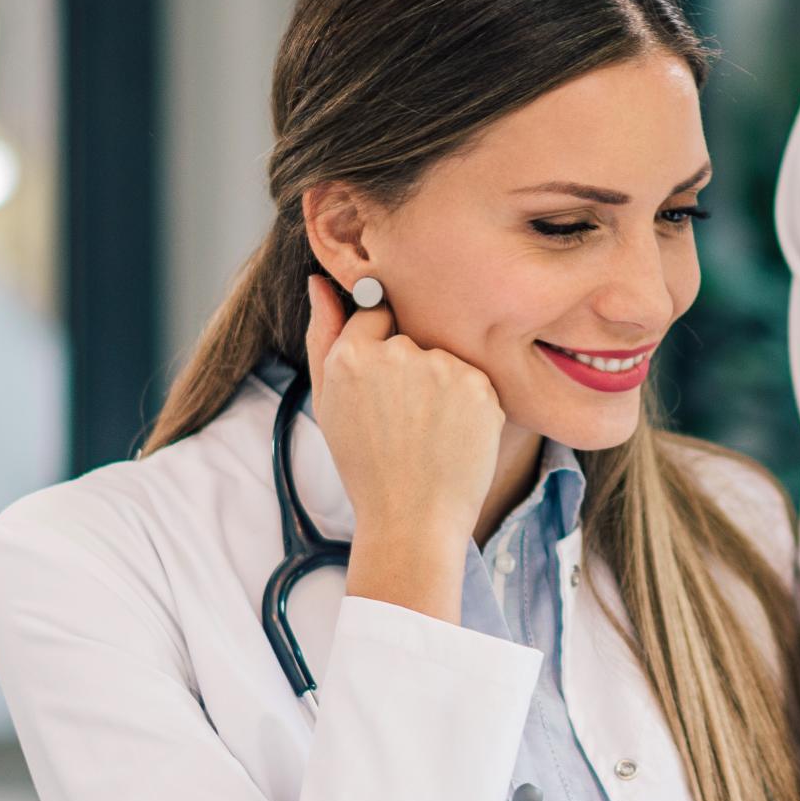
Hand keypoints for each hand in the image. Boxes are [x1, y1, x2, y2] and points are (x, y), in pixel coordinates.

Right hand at [303, 277, 502, 618]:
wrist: (412, 519)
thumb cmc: (365, 464)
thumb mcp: (327, 402)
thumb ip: (323, 335)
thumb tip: (319, 281)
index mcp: (352, 355)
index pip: (376, 316)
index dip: (380, 352)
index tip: (384, 390)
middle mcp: (397, 354)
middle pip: (411, 337)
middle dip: (410, 371)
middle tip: (404, 422)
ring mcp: (442, 368)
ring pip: (444, 358)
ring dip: (440, 386)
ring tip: (428, 433)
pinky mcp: (480, 386)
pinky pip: (473, 378)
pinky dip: (467, 403)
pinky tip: (452, 436)